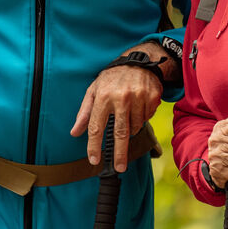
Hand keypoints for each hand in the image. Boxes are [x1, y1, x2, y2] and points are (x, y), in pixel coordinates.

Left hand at [71, 44, 166, 172]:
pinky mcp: (153, 97)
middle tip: (119, 168)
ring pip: (135, 126)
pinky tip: (138, 107)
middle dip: (119, 153)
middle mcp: (121, 97)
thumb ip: (84, 113)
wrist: (138, 61)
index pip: (96, 126)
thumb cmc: (112, 78)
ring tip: (127, 116)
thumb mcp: (94, 91)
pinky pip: (147, 118)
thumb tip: (74, 133)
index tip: (95, 160)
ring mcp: (139, 97)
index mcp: (103, 96)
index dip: (94, 145)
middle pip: (120, 133)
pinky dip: (142, 118)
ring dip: (131, 128)